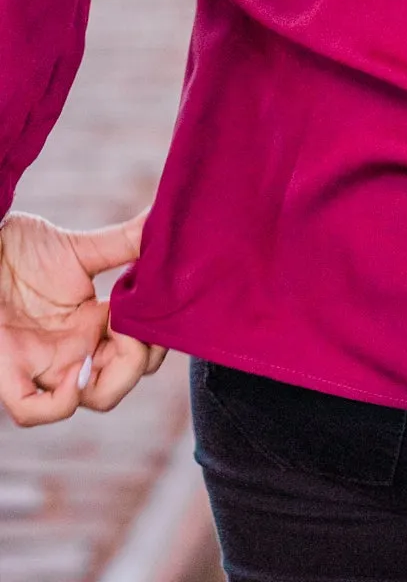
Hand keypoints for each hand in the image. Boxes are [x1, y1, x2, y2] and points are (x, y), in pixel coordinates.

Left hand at [0, 210, 166, 426]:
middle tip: (140, 325)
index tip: (162, 307)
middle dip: (141, 360)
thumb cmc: (24, 249)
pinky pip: (33, 411)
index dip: (157, 340)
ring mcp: (44, 365)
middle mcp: (75, 351)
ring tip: (113, 339)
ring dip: (109, 379)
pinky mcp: (11, 371)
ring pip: (90, 399)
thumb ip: (125, 242)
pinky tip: (75, 370)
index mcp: (96, 326)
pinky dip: (62, 401)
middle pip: (121, 382)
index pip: (141, 352)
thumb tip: (166, 220)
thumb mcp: (80, 246)